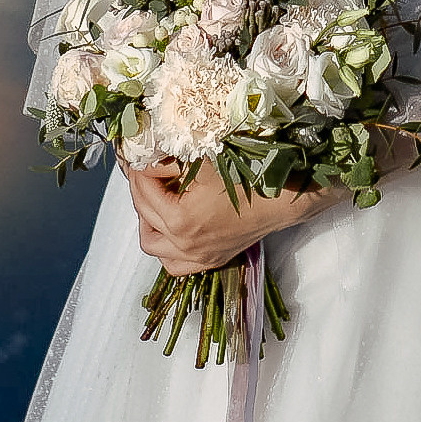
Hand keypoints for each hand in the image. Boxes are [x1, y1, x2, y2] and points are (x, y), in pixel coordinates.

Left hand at [127, 162, 328, 275]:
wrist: (279, 201)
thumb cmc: (245, 178)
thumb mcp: (202, 164)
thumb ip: (168, 164)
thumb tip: (146, 160)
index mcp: (179, 219)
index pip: (144, 191)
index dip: (140, 170)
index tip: (140, 157)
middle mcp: (183, 244)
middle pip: (144, 215)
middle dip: (140, 190)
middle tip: (145, 172)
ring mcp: (197, 257)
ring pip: (153, 247)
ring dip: (148, 223)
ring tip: (155, 202)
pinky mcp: (210, 261)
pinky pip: (174, 264)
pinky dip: (166, 249)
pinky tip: (170, 231)